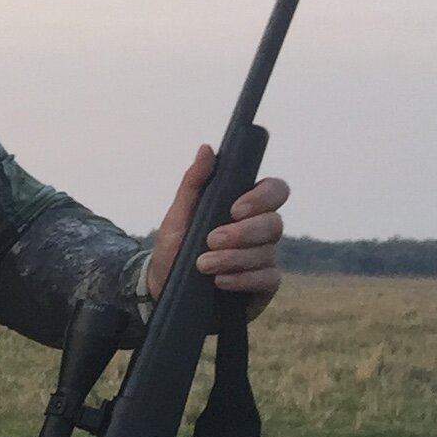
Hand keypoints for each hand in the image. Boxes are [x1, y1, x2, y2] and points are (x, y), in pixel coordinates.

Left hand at [144, 147, 292, 320]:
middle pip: (275, 223)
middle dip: (242, 233)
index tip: (234, 209)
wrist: (161, 287)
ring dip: (234, 258)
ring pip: (268, 252)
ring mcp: (264, 258)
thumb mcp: (178, 215)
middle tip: (211, 240)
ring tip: (203, 265)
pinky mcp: (262, 285)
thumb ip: (194, 183)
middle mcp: (261, 231)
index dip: (262, 198)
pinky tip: (220, 281)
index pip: (275, 191)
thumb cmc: (174, 247)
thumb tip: (207, 149)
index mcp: (246, 208)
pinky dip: (243, 279)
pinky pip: (268, 279)